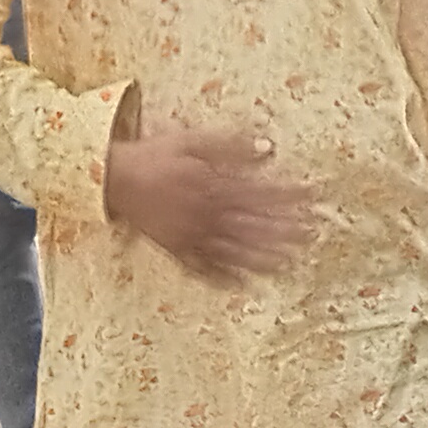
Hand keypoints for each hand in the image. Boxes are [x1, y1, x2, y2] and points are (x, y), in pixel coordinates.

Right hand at [102, 125, 321, 282]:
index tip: (315, 196)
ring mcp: (192, 237)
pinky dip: (222, 279)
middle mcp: (208, 215)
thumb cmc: (155, 156)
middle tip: (313, 235)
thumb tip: (267, 147)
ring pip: (234, 252)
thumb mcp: (194, 140)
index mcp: (214, 186)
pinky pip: (202, 270)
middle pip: (255, 227)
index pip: (263, 193)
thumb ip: (232, 145)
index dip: (291, 195)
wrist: (112, 180)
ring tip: (289, 264)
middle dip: (286, 232)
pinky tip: (242, 286)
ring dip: (264, 259)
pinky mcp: (176, 250)